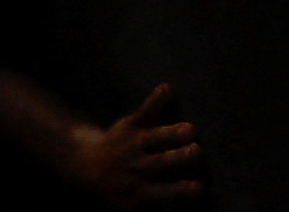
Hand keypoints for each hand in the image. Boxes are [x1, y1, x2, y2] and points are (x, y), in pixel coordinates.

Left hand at [69, 84, 203, 206]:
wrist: (88, 163)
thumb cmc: (122, 185)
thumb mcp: (129, 200)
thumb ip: (153, 200)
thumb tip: (182, 210)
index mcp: (138, 188)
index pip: (161, 190)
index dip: (180, 189)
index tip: (201, 187)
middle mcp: (135, 165)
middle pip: (158, 162)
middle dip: (177, 157)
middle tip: (197, 151)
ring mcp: (132, 143)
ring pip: (152, 138)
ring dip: (170, 133)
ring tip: (190, 128)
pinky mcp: (129, 125)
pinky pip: (143, 112)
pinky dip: (155, 101)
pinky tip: (167, 89)